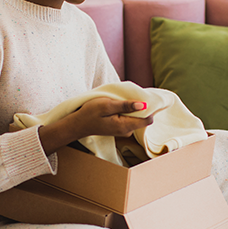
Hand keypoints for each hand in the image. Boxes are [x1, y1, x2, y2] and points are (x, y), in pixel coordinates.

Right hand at [38, 98, 152, 153]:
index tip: (144, 98)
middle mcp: (127, 131)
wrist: (78, 124)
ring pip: (136, 118)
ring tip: (120, 101)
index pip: (148, 120)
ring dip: (132, 109)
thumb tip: (143, 105)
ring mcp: (123, 131)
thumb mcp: (107, 105)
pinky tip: (118, 106)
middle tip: (129, 97)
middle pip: (143, 118)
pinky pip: (129, 119)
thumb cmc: (90, 113)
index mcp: (125, 126)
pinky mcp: (119, 128)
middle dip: (140, 107)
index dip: (149, 108)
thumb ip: (125, 106)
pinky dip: (127, 112)